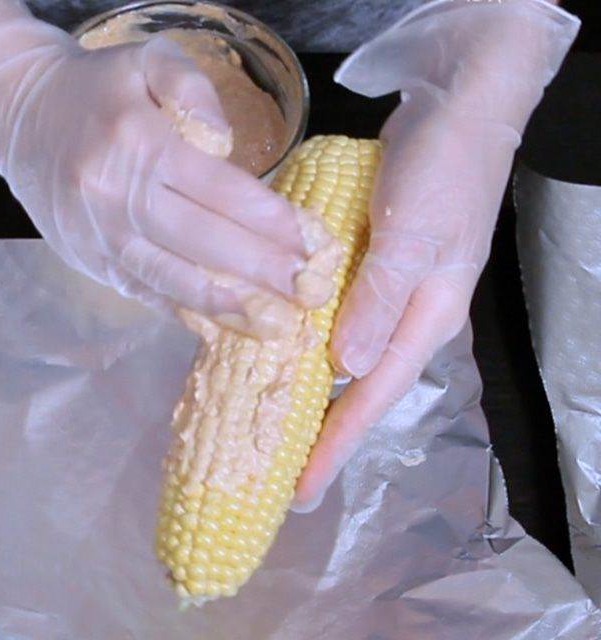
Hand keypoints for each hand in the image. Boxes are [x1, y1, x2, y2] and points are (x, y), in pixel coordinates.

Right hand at [0, 4, 336, 338]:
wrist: (24, 117)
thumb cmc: (99, 91)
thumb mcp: (146, 60)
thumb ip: (191, 88)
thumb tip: (223, 141)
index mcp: (139, 143)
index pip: (220, 190)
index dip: (271, 220)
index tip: (315, 243)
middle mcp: (119, 196)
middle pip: (203, 242)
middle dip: (263, 271)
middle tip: (313, 291)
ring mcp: (104, 238)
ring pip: (173, 279)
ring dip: (230, 307)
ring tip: (278, 324)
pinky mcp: (94, 264)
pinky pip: (146, 294)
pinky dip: (187, 314)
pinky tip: (225, 328)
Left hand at [293, 0, 578, 510]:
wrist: (457, 112)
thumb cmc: (441, 171)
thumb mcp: (412, 235)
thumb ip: (378, 299)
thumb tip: (345, 369)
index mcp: (422, 319)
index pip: (373, 398)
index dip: (336, 445)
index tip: (299, 490)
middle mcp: (405, 318)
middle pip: (359, 389)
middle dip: (322, 432)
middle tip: (279, 472)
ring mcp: (388, 294)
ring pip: (345, 358)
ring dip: (312, 391)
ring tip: (273, 424)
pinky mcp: (372, 270)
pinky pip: (335, 320)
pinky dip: (308, 342)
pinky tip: (280, 351)